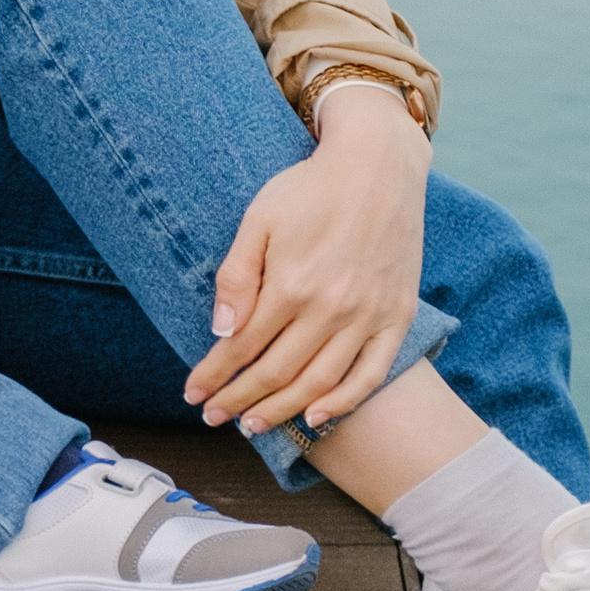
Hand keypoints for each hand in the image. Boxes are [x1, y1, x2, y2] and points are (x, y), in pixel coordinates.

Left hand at [182, 85, 431, 438]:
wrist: (378, 165)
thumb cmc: (310, 189)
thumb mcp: (260, 219)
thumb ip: (237, 277)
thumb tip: (220, 331)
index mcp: (292, 284)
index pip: (242, 348)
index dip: (213, 376)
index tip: (192, 393)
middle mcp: (331, 308)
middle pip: (275, 373)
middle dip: (238, 400)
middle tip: (212, 416)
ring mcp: (368, 315)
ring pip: (318, 383)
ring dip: (280, 411)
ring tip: (251, 425)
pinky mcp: (397, 315)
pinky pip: (371, 373)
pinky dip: (344, 402)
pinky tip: (315, 417)